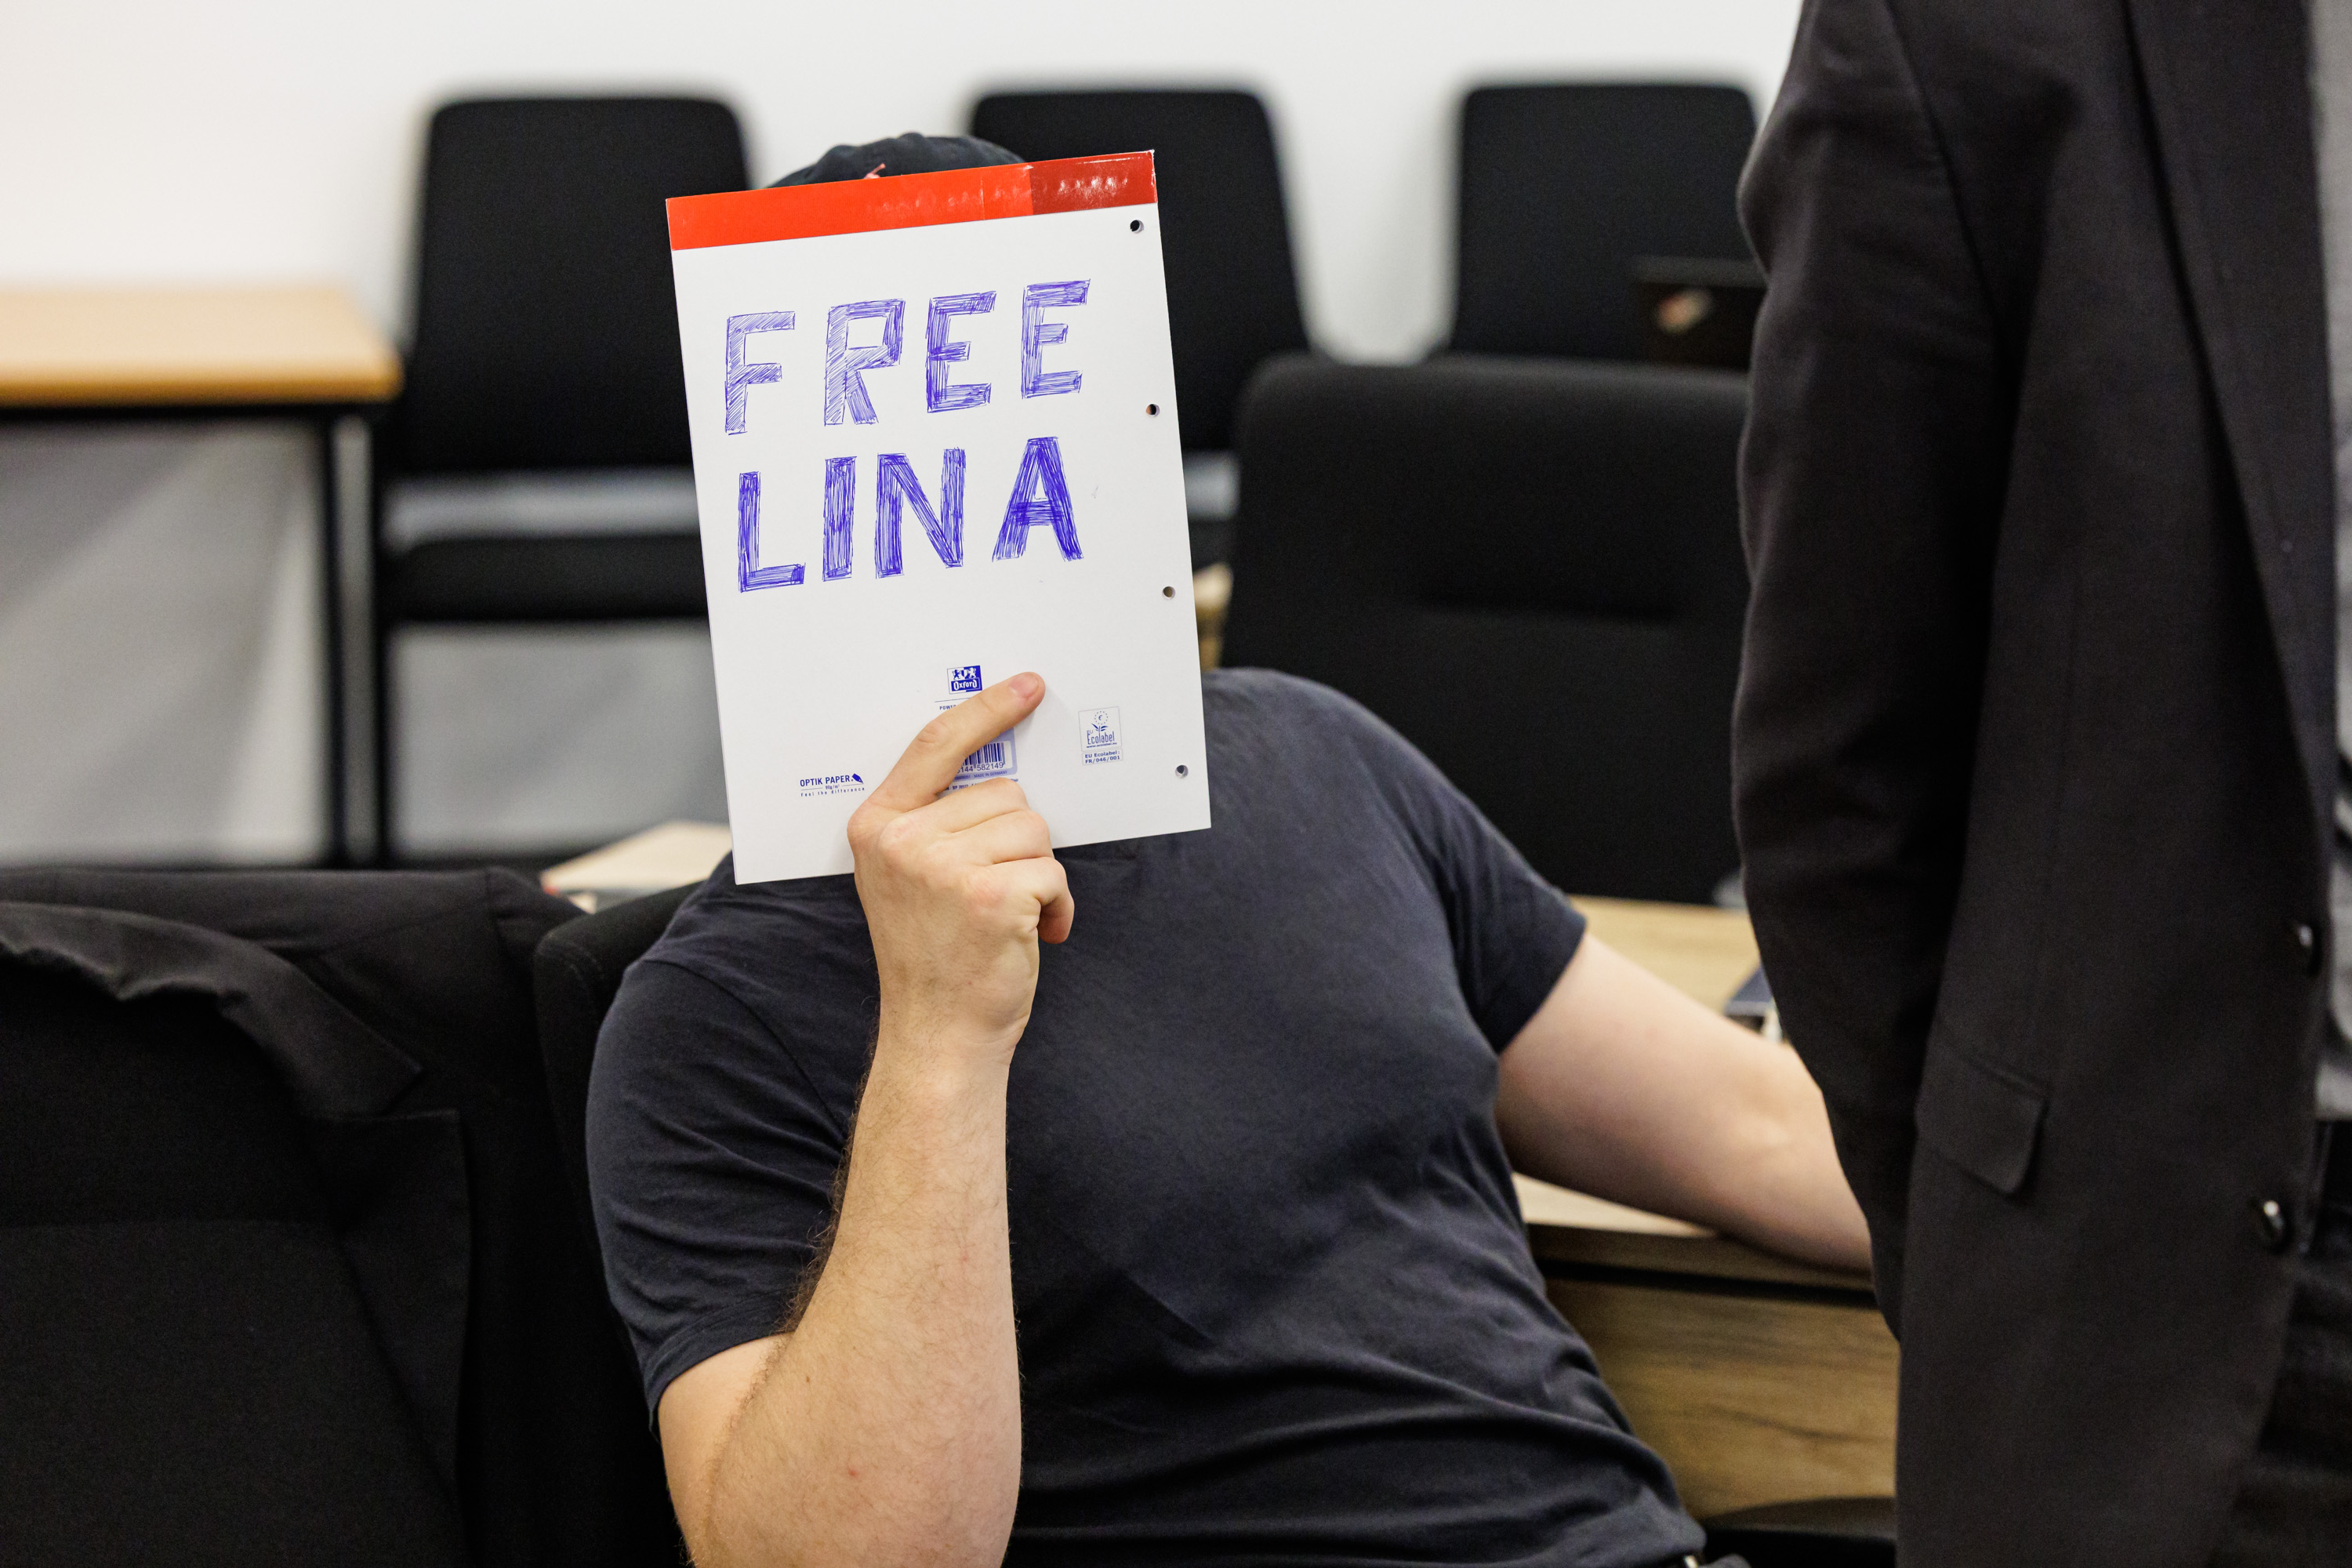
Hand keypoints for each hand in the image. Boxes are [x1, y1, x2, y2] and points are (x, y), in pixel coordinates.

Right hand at [847, 673, 1072, 1069]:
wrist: (937, 1035)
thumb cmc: (934, 956)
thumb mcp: (912, 876)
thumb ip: (938, 822)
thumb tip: (1001, 775)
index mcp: (878, 825)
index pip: (935, 744)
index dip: (987, 711)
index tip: (1028, 686)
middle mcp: (903, 840)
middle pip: (1004, 793)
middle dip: (1019, 841)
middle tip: (996, 893)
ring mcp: (943, 867)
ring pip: (1034, 829)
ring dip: (1038, 874)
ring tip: (1009, 917)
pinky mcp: (989, 896)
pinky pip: (1052, 872)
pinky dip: (1056, 907)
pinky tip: (1032, 937)